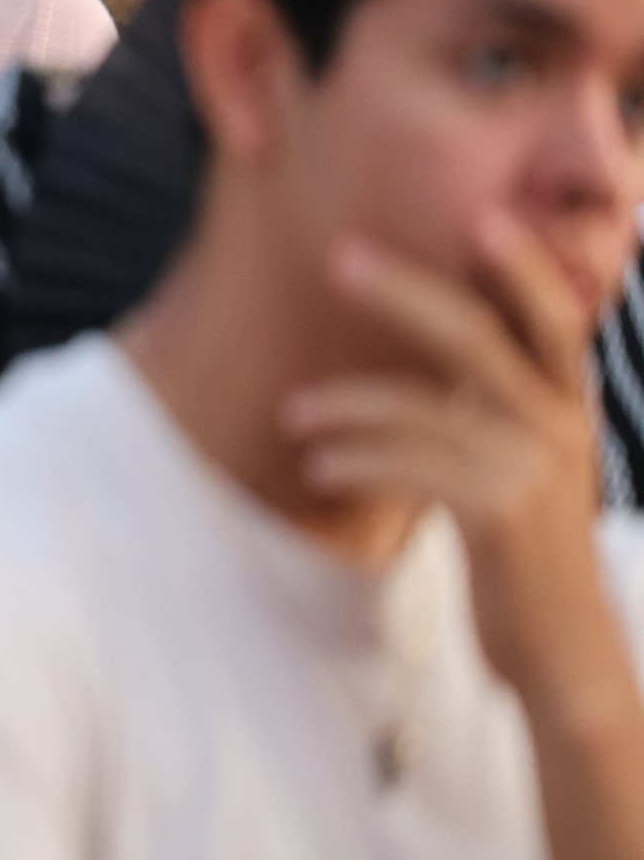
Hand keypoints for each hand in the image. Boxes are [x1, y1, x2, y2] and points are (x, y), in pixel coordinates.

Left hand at [285, 216, 632, 713]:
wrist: (559, 646)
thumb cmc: (520, 538)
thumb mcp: (515, 454)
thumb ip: (485, 395)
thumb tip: (429, 324)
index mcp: (566, 399)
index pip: (554, 314)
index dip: (523, 263)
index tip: (481, 213)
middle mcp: (561, 423)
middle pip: (478, 335)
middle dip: (406, 291)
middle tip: (340, 257)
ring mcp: (536, 469)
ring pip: (423, 408)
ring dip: (345, 404)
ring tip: (292, 413)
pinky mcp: (504, 517)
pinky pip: (414, 467)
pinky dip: (358, 459)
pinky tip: (319, 466)